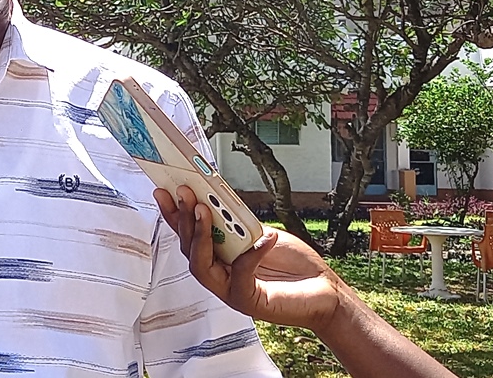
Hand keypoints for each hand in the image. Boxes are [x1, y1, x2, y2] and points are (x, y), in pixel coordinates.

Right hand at [154, 185, 347, 334]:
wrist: (327, 295)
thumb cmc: (296, 268)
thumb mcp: (262, 234)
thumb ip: (238, 224)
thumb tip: (217, 200)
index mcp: (219, 259)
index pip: (189, 236)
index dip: (174, 215)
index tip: (164, 191)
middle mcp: (219, 276)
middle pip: (188, 249)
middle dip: (184, 218)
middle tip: (184, 193)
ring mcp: (230, 291)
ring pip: (200, 265)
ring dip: (201, 235)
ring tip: (204, 209)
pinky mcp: (248, 301)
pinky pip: (240, 275)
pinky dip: (251, 254)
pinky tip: (265, 238)